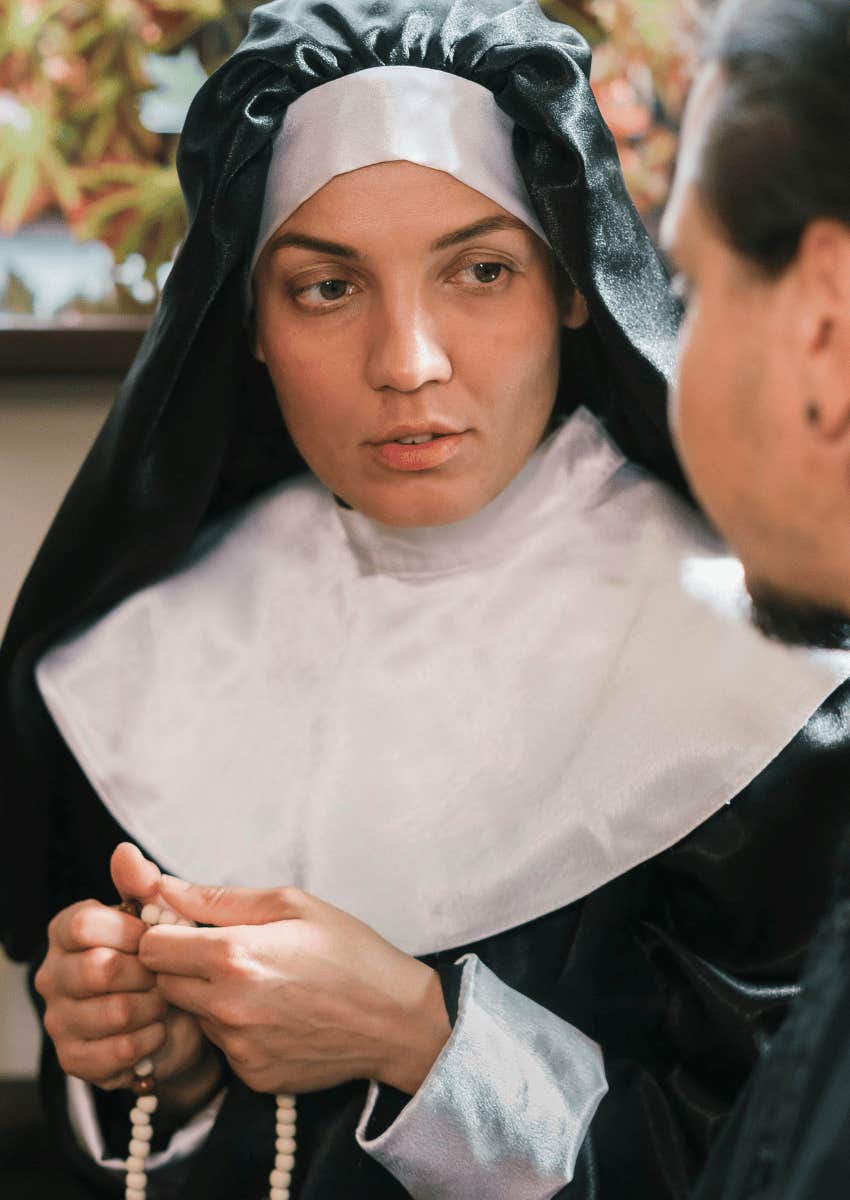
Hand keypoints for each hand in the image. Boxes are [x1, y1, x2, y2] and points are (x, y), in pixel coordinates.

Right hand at [33, 844, 223, 1115]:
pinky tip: (157, 1030)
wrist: (176, 1017)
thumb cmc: (161, 957)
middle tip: (166, 973)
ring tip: (165, 1001)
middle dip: (147, 972)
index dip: (129, 931)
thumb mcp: (158, 914)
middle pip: (99, 970)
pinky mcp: (74, 1059)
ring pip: (115, 1012)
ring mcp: (59, 1020)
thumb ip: (141, 884)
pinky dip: (149, 1040)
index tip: (157, 936)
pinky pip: (117, 1051)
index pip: (85, 926)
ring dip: (154, 1007)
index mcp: (67, 931)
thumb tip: (124, 851)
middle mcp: (53, 975)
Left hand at [139, 874, 450, 1095]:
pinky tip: (276, 1014)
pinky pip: (222, 1046)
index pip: (151, 947)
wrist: (396, 1020)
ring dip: (209, 998)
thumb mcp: (292, 904)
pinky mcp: (251, 1075)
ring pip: (192, 1015)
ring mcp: (238, 1048)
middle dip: (181, 965)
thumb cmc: (349, 951)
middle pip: (162, 983)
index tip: (188, 928)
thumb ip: (219, 898)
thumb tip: (163, 889)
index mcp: (234, 956)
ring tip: (262, 983)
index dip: (165, 932)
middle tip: (226, 953)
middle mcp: (227, 1008)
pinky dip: (237, 1029)